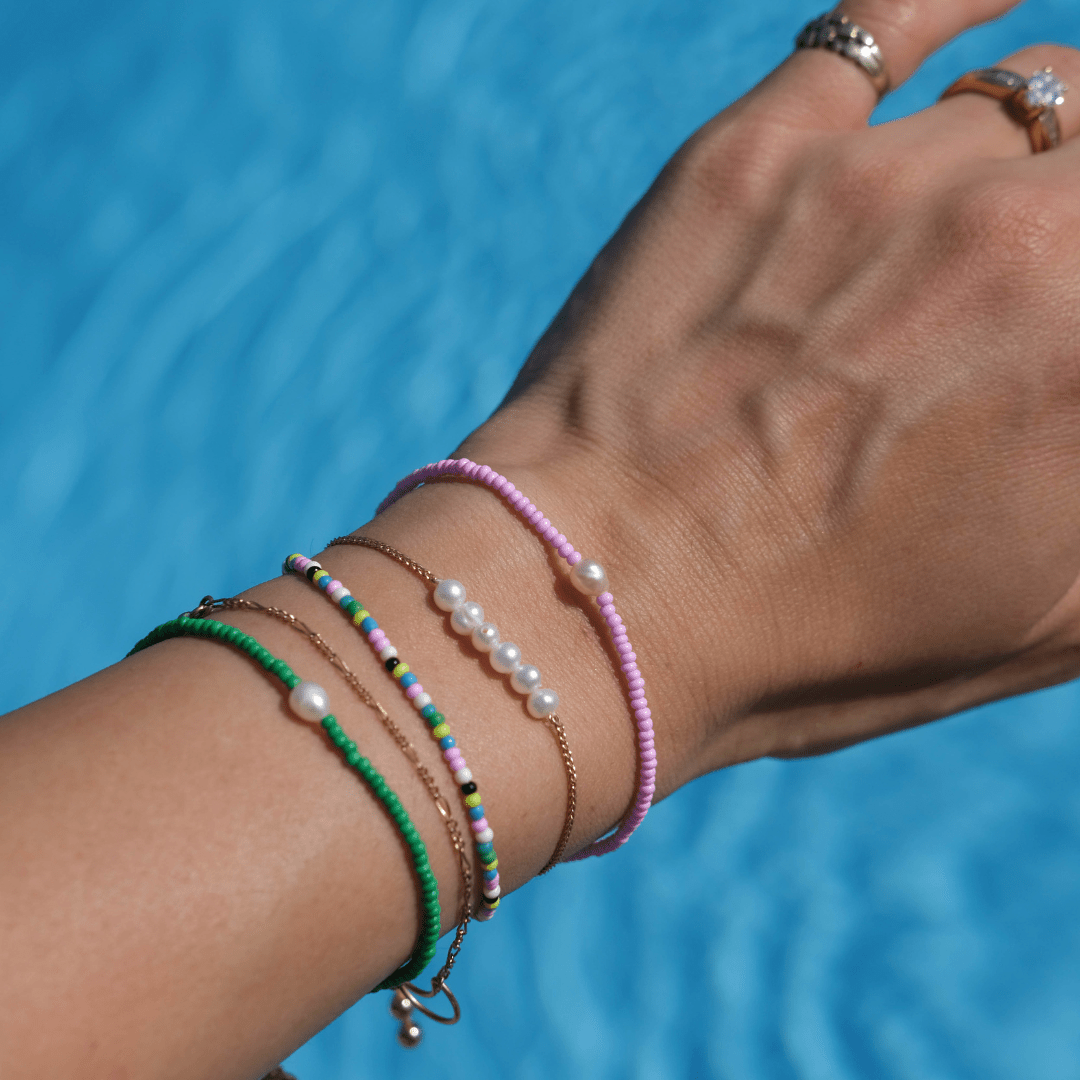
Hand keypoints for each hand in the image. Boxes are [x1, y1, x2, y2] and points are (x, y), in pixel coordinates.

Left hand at [454, 0, 1079, 785]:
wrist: (606, 601)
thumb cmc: (813, 645)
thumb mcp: (1039, 621)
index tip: (1063, 326)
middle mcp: (1022, 246)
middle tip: (1038, 277)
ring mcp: (884, 182)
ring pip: (1033, 94)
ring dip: (1041, 145)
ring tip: (994, 215)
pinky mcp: (759, 150)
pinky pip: (891, 20)